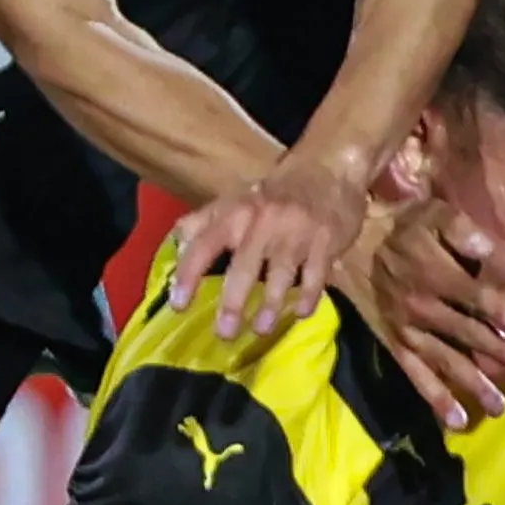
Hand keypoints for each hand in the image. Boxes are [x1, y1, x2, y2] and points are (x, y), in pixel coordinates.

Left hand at [168, 149, 368, 339]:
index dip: (188, 275)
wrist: (328, 170)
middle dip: (233, 303)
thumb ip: (203, 222)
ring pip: (281, 276)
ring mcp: (296, 234)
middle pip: (244, 269)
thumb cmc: (274, 193)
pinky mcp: (326, 242)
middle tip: (224, 334)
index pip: (204, 245)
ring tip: (262, 330)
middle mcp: (263, 223)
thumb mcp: (235, 199)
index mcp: (236, 213)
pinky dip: (308, 297)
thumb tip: (176, 247)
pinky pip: (317, 276)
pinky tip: (302, 313)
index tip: (178, 305)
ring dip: (271, 306)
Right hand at [338, 198, 504, 432]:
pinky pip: (416, 375)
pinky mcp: (396, 345)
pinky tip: (456, 419)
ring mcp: (407, 330)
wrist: (357, 246)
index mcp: (432, 272)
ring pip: (444, 360)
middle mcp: (421, 306)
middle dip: (497, 351)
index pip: (470, 293)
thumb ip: (461, 230)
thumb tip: (487, 249)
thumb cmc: (406, 227)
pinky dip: (435, 398)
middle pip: (464, 331)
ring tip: (499, 406)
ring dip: (472, 383)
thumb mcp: (432, 213)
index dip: (496, 307)